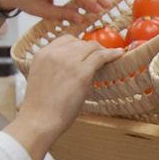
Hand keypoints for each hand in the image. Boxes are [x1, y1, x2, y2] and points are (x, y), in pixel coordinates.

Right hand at [3, 35, 121, 159]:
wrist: (40, 120)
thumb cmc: (40, 107)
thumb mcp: (42, 78)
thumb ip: (54, 68)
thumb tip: (72, 68)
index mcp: (42, 54)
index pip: (65, 39)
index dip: (78, 44)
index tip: (86, 52)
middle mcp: (55, 53)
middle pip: (80, 42)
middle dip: (91, 49)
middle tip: (99, 56)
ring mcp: (69, 61)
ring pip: (91, 47)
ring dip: (101, 51)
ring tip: (110, 56)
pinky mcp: (82, 72)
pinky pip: (101, 56)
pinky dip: (112, 54)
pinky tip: (119, 54)